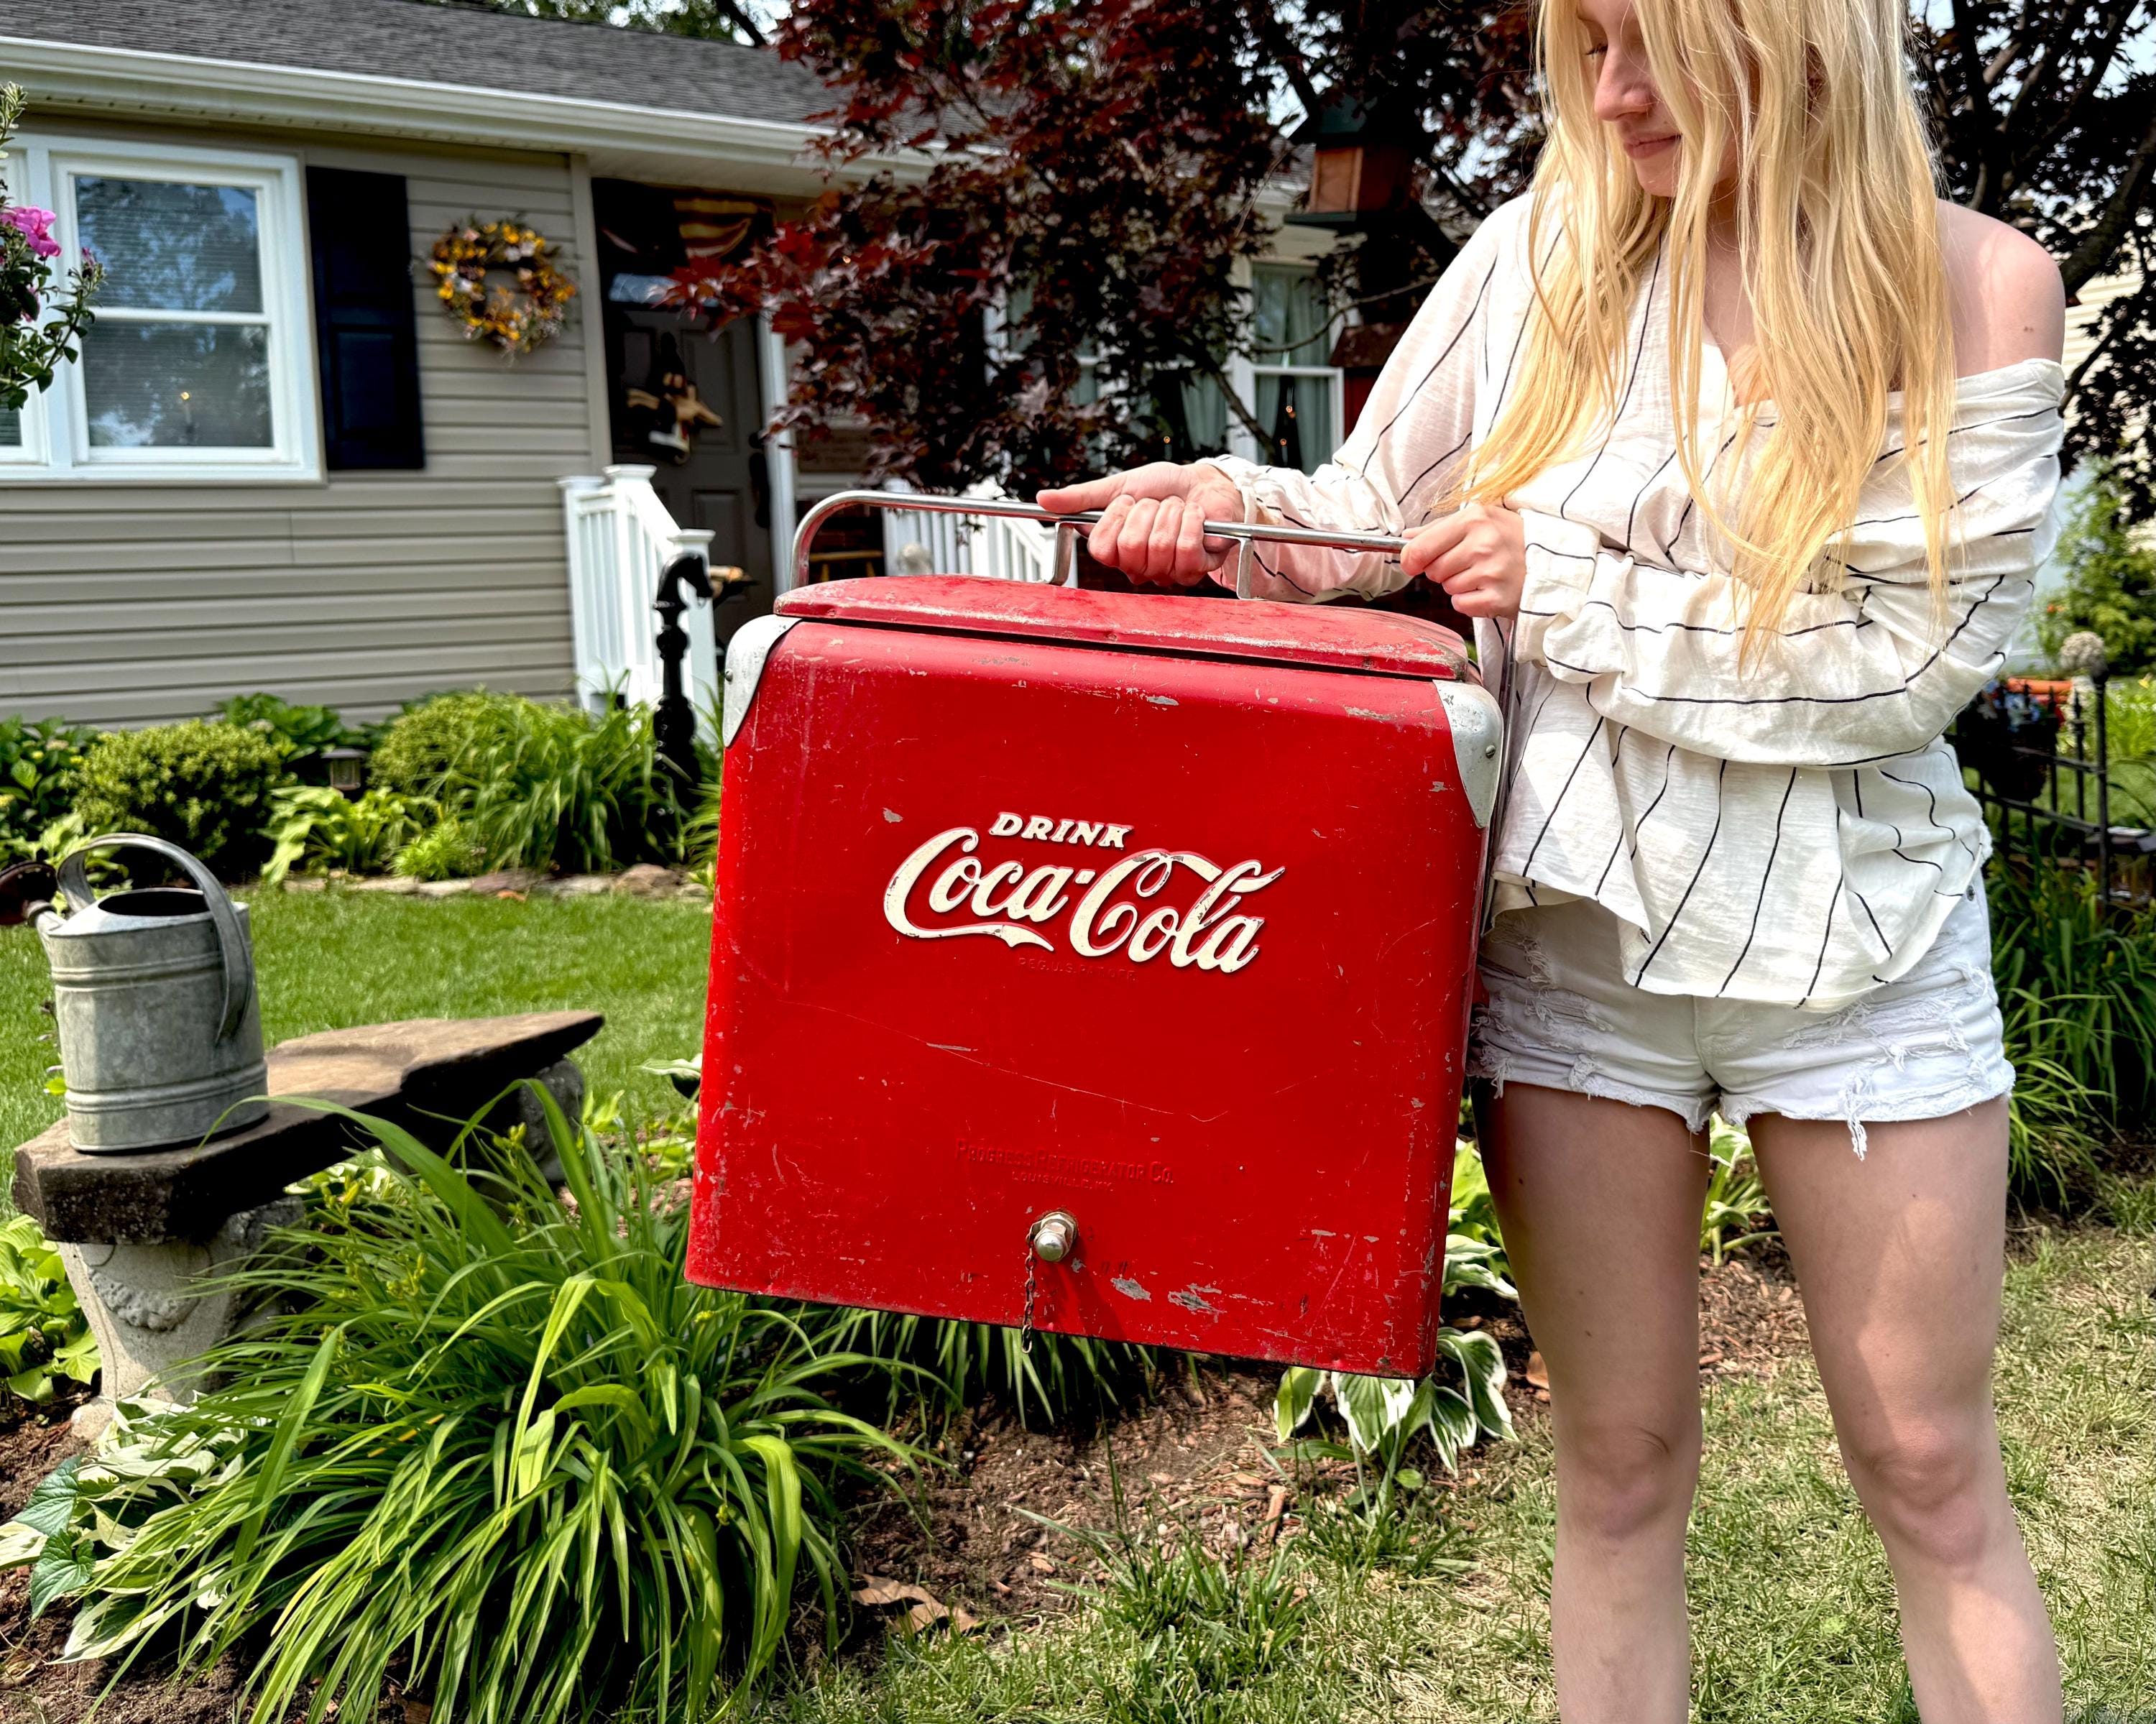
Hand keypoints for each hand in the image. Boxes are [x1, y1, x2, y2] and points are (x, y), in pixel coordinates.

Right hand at [1036, 463, 1243, 585]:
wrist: (1203, 484)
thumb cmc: (1163, 488)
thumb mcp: (1118, 487)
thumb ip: (1081, 498)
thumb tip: (1042, 499)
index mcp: (1117, 552)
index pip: (1102, 550)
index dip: (1115, 520)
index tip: (1127, 503)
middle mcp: (1140, 569)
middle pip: (1131, 548)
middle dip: (1147, 512)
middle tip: (1156, 505)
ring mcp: (1168, 572)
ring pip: (1160, 546)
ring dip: (1171, 514)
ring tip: (1176, 508)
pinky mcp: (1197, 567)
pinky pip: (1187, 548)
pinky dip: (1192, 521)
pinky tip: (1195, 516)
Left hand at [1401, 502, 1526, 619]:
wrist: (1557, 561)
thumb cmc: (1515, 539)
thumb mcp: (1482, 520)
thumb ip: (1440, 528)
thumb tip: (1407, 538)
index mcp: (1475, 519)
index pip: (1421, 546)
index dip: (1411, 558)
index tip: (1412, 562)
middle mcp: (1483, 544)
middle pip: (1433, 570)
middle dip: (1444, 570)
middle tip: (1469, 563)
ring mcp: (1492, 572)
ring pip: (1448, 588)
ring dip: (1460, 585)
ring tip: (1485, 574)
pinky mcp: (1498, 598)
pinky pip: (1461, 605)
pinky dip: (1470, 602)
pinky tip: (1488, 590)